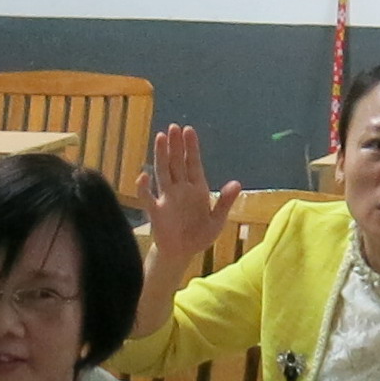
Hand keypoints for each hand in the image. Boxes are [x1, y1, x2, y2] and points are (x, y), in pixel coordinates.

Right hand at [139, 123, 239, 268]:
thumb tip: (236, 183)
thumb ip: (225, 202)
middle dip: (175, 145)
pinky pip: (148, 198)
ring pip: (163, 172)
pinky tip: (143, 177)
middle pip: (176, 163)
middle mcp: (181, 189)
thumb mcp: (217, 220)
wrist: (182, 254)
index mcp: (197, 189)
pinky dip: (144, 188)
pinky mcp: (156, 212)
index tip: (188, 130)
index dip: (191, 147)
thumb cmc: (199, 235)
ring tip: (160, 137)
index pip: (193, 163)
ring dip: (161, 156)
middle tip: (173, 127)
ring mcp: (167, 198)